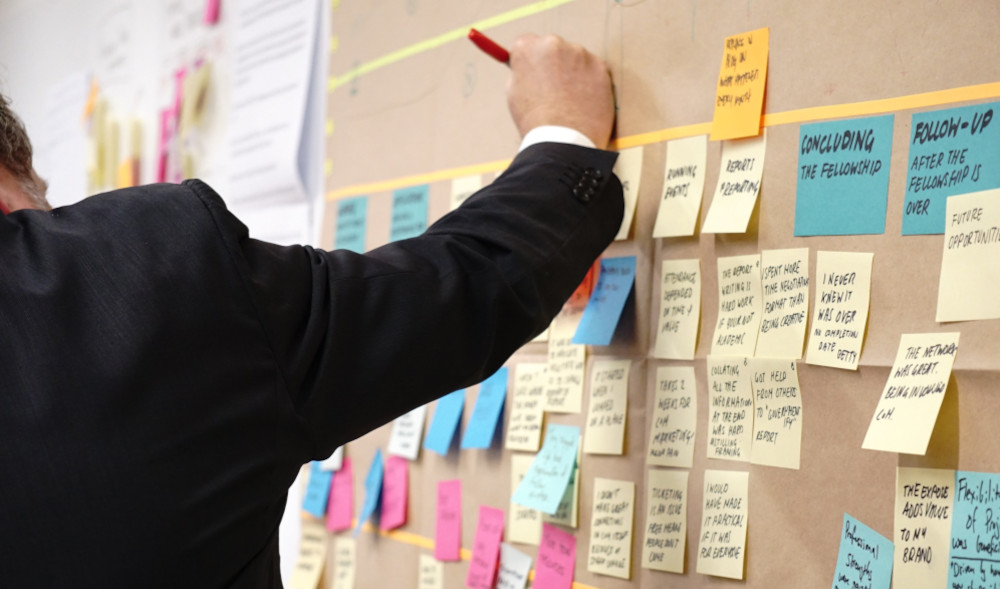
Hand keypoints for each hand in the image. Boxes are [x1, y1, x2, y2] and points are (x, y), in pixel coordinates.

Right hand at [506, 34, 614, 149]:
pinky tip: (584, 103)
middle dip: (553, 64)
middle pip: (553, 48)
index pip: (527, 43)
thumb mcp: (514, 94)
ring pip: (576, 59)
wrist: (563, 141)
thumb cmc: (535, 122)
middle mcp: (554, 44)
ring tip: (570, 102)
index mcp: (528, 48)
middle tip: (553, 90)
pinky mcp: (600, 67)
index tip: (534, 70)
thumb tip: (527, 69)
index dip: (531, 60)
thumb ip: (521, 74)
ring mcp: (580, 54)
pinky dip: (591, 83)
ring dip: (573, 73)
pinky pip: (594, 71)